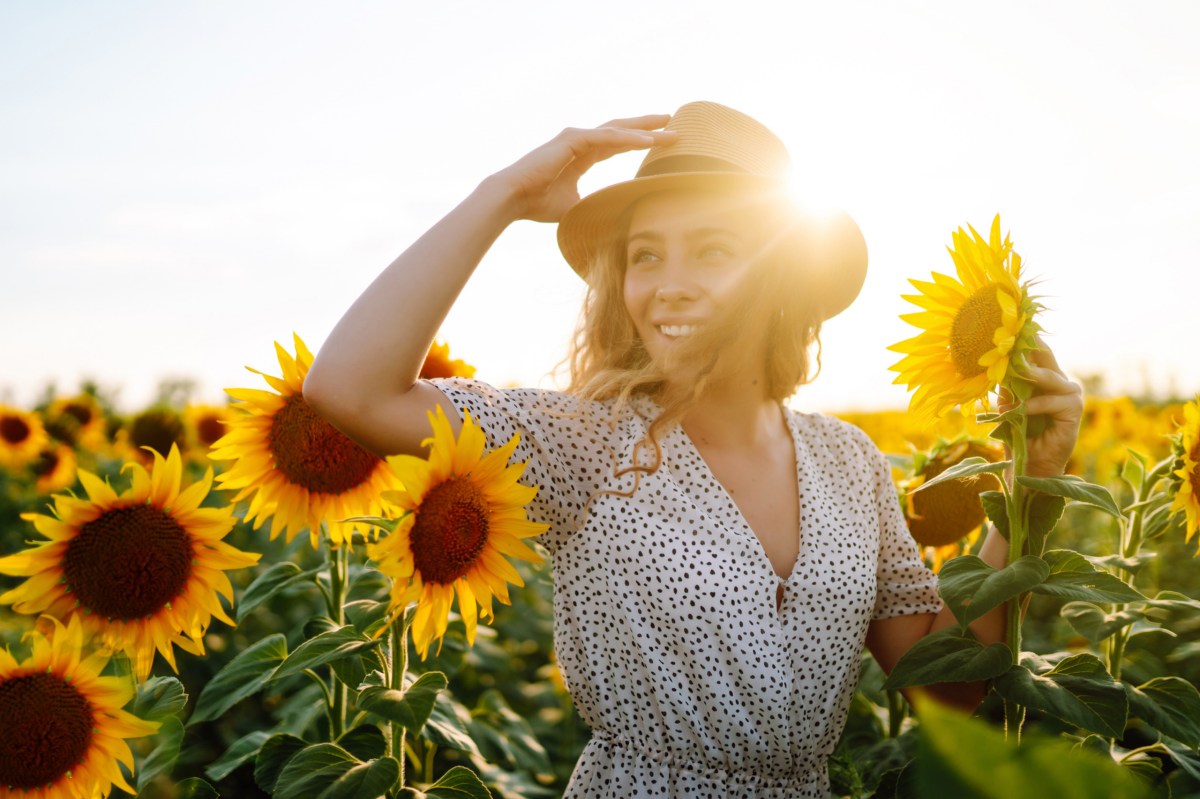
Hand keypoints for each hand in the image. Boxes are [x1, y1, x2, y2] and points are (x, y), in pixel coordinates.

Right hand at [489, 115, 676, 222]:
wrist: (513, 200)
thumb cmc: (538, 205)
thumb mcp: (575, 207)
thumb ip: (594, 205)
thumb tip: (612, 220)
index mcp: (582, 155)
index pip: (617, 144)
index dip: (640, 141)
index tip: (663, 141)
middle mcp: (580, 141)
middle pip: (622, 131)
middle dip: (649, 127)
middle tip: (674, 124)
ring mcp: (576, 137)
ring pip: (618, 130)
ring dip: (645, 130)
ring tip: (669, 129)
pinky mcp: (572, 139)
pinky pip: (607, 137)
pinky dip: (629, 138)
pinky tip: (649, 140)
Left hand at [999, 338, 1082, 477]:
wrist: (1030, 463)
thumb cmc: (1018, 434)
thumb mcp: (1008, 403)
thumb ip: (1008, 384)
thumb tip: (996, 361)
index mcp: (1045, 378)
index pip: (1037, 352)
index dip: (1025, 339)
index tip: (1011, 324)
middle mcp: (1061, 382)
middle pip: (1046, 357)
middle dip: (1029, 348)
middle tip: (1014, 338)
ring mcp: (1071, 395)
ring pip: (1050, 378)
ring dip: (1030, 378)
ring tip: (1017, 374)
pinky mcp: (1075, 410)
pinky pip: (1052, 401)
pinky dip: (1034, 406)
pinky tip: (1020, 411)